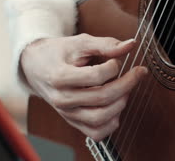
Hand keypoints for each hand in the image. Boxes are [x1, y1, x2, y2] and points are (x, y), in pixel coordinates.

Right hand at [21, 33, 147, 140]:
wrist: (36, 66)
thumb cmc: (58, 53)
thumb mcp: (79, 42)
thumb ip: (105, 44)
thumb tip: (131, 44)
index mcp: (60, 76)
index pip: (95, 76)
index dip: (113, 66)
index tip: (117, 60)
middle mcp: (62, 99)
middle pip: (101, 98)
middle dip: (127, 84)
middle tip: (137, 73)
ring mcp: (67, 113)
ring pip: (100, 119)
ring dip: (121, 104)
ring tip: (126, 89)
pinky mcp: (73, 121)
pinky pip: (96, 133)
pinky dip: (111, 123)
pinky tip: (116, 106)